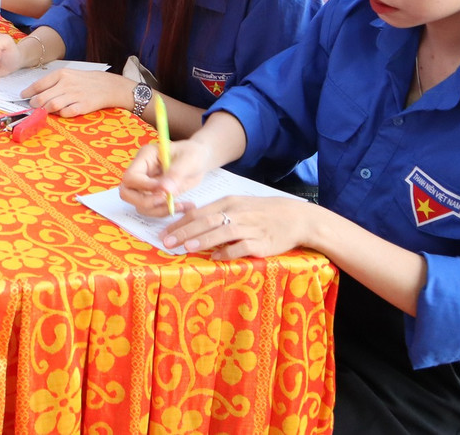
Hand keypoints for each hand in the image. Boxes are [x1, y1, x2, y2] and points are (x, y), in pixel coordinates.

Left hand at [22, 69, 129, 117]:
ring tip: (44, 111)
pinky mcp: (83, 106)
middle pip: (42, 97)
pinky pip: (66, 113)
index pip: (39, 84)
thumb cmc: (85, 81)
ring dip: (45, 111)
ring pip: (51, 106)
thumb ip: (53, 83)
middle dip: (34, 104)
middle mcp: (66, 84)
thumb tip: (35, 92)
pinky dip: (60, 115)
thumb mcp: (69, 75)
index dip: (28, 92)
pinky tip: (60, 113)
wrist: (109, 86)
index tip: (23, 96)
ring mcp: (75, 95)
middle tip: (33, 107)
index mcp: (62, 74)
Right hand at [119, 138, 215, 214]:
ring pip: (139, 205)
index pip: (131, 177)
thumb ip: (175, 174)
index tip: (164, 191)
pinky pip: (152, 209)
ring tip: (181, 206)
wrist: (200, 159)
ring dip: (158, 210)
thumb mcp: (188, 160)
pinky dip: (166, 212)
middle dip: (145, 202)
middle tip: (167, 201)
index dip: (144, 187)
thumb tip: (164, 190)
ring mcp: (146, 185)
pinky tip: (183, 206)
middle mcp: (141, 171)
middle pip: (127, 193)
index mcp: (145, 157)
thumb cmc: (194, 153)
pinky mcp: (154, 195)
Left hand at [160, 194, 315, 259]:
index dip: (180, 223)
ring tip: (186, 247)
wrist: (295, 217)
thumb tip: (191, 220)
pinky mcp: (262, 242)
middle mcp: (237, 213)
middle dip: (185, 232)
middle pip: (206, 221)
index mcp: (229, 202)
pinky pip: (242, 247)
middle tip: (167, 242)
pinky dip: (227, 252)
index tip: (164, 233)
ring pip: (222, 232)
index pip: (199, 213)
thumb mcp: (238, 205)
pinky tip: (215, 257)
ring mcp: (250, 227)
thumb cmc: (261, 211)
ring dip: (203, 240)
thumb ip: (216, 212)